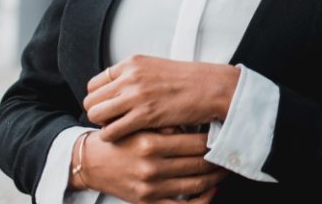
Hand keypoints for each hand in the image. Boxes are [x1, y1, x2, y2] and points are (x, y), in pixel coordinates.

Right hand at [70, 129, 226, 202]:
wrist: (91, 162)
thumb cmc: (119, 140)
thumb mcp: (140, 125)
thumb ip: (168, 125)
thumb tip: (201, 125)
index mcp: (151, 144)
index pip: (196, 143)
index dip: (215, 140)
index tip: (224, 136)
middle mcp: (152, 168)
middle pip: (199, 164)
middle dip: (218, 159)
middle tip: (230, 152)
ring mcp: (150, 188)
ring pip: (195, 185)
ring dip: (215, 178)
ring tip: (223, 169)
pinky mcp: (147, 202)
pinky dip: (202, 200)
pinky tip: (211, 190)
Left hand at [85, 55, 241, 141]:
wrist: (213, 87)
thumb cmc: (190, 81)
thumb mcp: (157, 68)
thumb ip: (135, 76)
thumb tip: (119, 90)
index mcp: (132, 63)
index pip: (95, 83)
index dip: (100, 99)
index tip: (109, 108)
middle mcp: (130, 77)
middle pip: (91, 99)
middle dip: (98, 113)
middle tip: (111, 122)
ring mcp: (136, 95)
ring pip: (96, 114)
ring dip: (103, 125)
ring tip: (118, 129)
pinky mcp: (144, 115)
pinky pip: (110, 130)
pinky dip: (112, 136)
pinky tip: (125, 137)